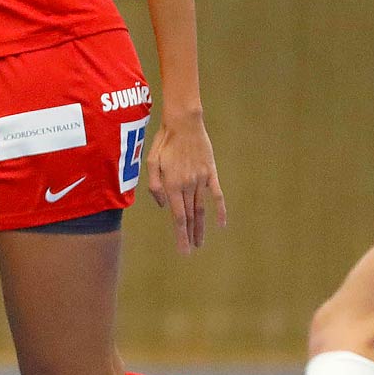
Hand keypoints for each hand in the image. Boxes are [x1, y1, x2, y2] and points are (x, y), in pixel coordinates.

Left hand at [145, 113, 227, 254]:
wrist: (184, 123)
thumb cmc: (164, 141)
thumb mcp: (151, 161)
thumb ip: (154, 185)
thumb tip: (162, 205)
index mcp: (172, 185)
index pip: (178, 216)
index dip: (180, 235)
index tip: (183, 250)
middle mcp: (187, 185)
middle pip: (190, 217)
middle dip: (189, 236)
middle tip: (189, 251)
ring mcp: (201, 180)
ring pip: (201, 209)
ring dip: (201, 227)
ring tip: (199, 243)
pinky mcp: (211, 173)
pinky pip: (217, 195)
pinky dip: (220, 209)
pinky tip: (222, 223)